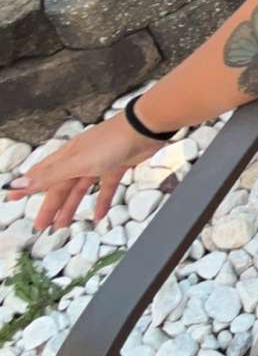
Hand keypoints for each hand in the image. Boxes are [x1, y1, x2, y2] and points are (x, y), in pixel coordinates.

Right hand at [4, 110, 157, 233]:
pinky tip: (99, 216)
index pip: (41, 174)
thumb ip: (50, 175)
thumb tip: (20, 182)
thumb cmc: (111, 142)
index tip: (11, 196)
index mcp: (67, 157)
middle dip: (50, 206)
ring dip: (72, 206)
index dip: (26, 186)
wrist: (145, 129)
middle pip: (60, 186)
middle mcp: (80, 159)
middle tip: (41, 225)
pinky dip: (102, 201)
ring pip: (80, 189)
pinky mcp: (116, 166)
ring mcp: (98, 162)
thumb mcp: (77, 163)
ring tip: (63, 226)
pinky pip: (105, 188)